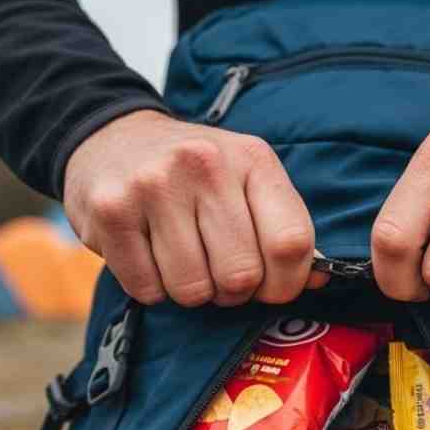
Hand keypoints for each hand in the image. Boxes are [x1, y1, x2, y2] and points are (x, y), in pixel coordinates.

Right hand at [63, 110, 322, 306]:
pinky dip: (153, 287)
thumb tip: (318, 281)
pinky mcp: (110, 210)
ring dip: (193, 292)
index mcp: (253, 160)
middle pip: (242, 274)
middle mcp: (204, 165)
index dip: (287, 283)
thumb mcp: (251, 182)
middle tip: (221, 273)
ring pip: (194, 289)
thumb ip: (286, 229)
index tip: (273, 285)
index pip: (291, 244)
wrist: (115, 138)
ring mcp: (153, 185)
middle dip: (235, 291)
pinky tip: (151, 257)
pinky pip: (147, 288)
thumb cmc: (198, 174)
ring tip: (186, 261)